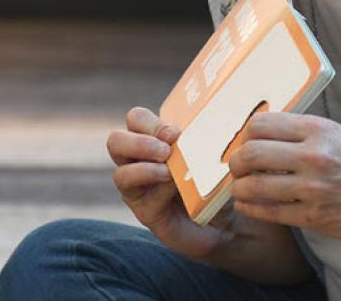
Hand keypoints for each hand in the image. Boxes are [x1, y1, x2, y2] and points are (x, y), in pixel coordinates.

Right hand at [106, 107, 227, 259]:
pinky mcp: (146, 213)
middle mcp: (136, 162)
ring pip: (121, 174)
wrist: (225, 220)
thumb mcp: (207, 154)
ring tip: (170, 172)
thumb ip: (199, 137)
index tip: (176, 134)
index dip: (151, 123)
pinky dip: (160, 191)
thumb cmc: (213, 180)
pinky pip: (143, 199)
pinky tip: (178, 189)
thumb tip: (206, 120)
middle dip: (139, 143)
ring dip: (146, 169)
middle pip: (115, 142)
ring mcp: (138, 189)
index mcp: (150, 140)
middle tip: (166, 151)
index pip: (136, 119)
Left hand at [227, 112, 340, 241]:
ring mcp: (314, 188)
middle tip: (236, 168)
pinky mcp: (315, 216)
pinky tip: (249, 204)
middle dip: (235, 163)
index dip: (245, 134)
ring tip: (240, 188)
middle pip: (250, 153)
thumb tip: (259, 135)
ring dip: (239, 188)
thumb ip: (299, 133)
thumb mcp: (335, 134)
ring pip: (254, 186)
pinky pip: (269, 212)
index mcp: (317, 129)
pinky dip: (251, 208)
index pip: (261, 124)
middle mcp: (314, 156)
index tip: (244, 142)